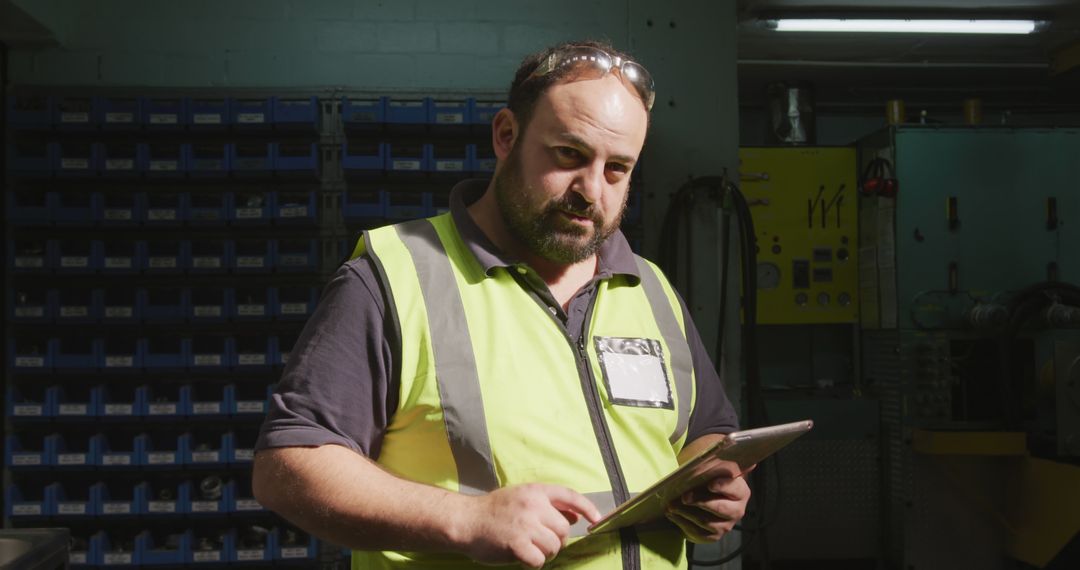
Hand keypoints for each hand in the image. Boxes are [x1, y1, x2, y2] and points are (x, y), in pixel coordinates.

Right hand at [455, 483, 600, 567]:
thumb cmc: (494, 511)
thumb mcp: (522, 498)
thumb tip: (577, 516)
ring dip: (544, 552)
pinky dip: (533, 563)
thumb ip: (548, 505)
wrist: (465, 520)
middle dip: (556, 540)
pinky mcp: (517, 544)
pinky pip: (539, 560)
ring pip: (554, 546)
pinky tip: (522, 557)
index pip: (570, 496)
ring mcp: (525, 525)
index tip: (597, 520)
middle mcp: (533, 505)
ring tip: (528, 548)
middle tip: (540, 541)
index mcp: (536, 491)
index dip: (588, 508)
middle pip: (564, 529)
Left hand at [665, 462, 752, 542]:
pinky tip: (672, 514)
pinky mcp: (711, 536)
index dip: (723, 486)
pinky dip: (682, 523)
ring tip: (672, 505)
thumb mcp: (712, 469)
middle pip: (721, 509)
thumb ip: (724, 463)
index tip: (710, 483)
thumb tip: (749, 462)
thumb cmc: (708, 478)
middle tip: (685, 496)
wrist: (703, 494)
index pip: (735, 488)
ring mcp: (725, 525)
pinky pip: (697, 533)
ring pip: (706, 522)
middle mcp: (736, 510)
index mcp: (740, 491)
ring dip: (687, 513)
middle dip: (701, 502)